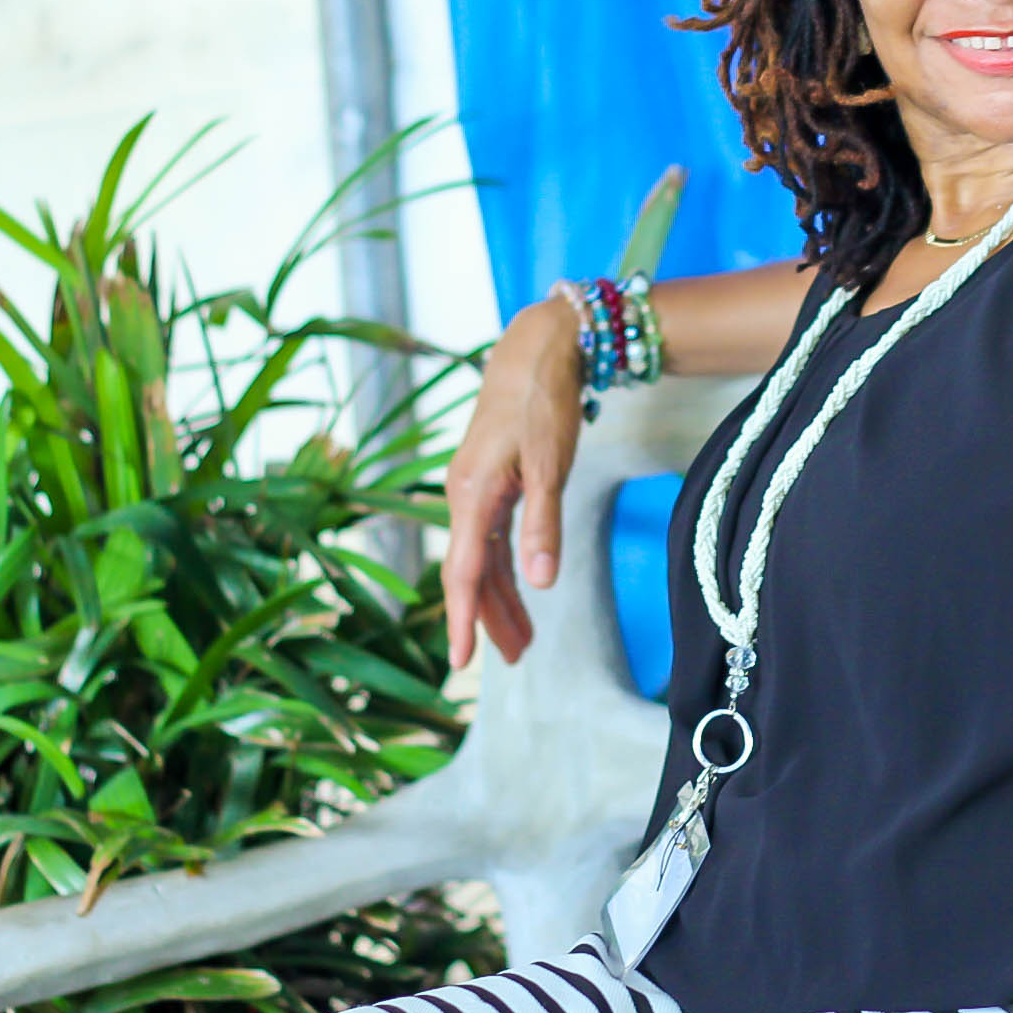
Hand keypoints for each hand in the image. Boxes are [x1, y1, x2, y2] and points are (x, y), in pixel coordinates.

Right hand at [440, 300, 586, 667]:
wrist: (536, 349)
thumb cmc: (542, 401)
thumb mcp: (550, 463)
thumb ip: (543, 523)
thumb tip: (540, 581)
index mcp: (472, 495)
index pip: (463, 572)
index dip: (463, 620)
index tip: (461, 663)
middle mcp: (464, 497)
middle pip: (472, 573)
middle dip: (491, 619)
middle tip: (516, 660)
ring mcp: (475, 490)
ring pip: (483, 559)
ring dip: (501, 598)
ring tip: (523, 639)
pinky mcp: (489, 483)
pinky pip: (490, 538)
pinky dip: (505, 568)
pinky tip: (520, 587)